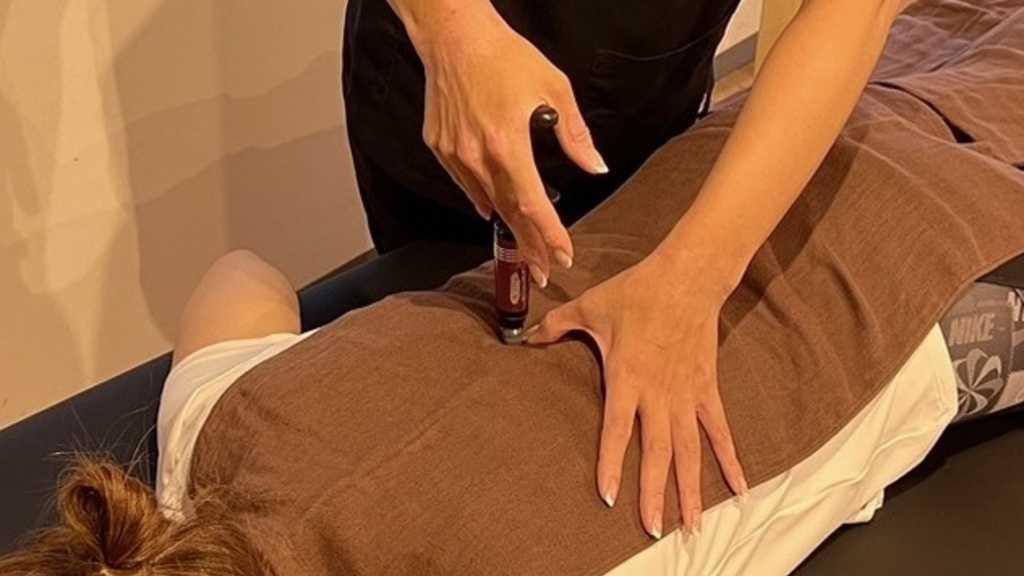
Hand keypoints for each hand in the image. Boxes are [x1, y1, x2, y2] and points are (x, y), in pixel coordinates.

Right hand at [409, 3, 607, 284]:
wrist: (454, 36)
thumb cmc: (505, 56)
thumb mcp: (554, 88)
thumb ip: (575, 135)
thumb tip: (595, 168)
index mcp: (508, 144)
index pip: (534, 205)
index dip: (550, 236)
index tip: (563, 258)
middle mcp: (478, 156)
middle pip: (510, 213)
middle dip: (529, 246)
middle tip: (545, 271)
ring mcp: (455, 153)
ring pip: (487, 201)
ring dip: (508, 225)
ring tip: (525, 247)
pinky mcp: (440, 147)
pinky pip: (465, 183)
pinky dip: (483, 199)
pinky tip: (495, 211)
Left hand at [528, 249, 747, 536]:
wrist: (687, 275)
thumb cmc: (636, 291)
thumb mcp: (589, 306)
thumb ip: (556, 326)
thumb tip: (524, 339)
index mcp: (627, 377)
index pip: (617, 430)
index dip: (613, 465)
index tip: (610, 497)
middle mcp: (659, 393)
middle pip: (657, 452)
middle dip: (654, 493)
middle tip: (654, 529)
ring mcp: (686, 394)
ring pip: (689, 450)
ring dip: (691, 489)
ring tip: (692, 524)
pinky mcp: (706, 388)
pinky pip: (719, 430)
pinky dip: (729, 459)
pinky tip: (738, 488)